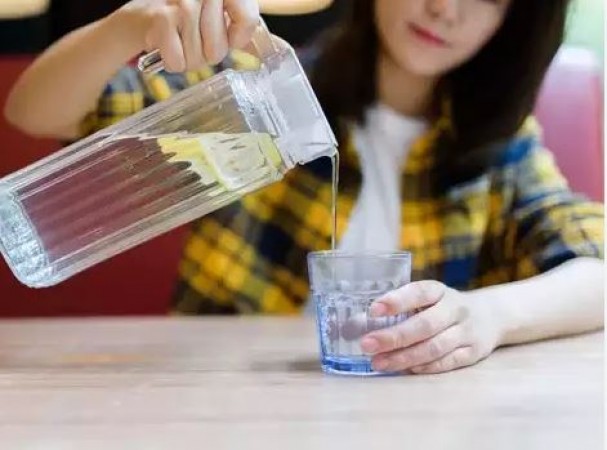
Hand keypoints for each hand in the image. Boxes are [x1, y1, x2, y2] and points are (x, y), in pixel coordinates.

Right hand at [117, 0, 259, 70]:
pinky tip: (168, 45)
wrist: (145, 18)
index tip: (227, 37)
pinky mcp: (161, 17)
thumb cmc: (190, 22)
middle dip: (207, 53)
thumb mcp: (223, 20)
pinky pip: (178, 60)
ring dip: (189, 59)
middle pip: (220, 47)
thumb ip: (248, 30)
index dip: (237, 39)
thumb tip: (283, 51)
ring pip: (199, 56)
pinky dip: (173, 62)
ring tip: (181, 41)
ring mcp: (183, 1)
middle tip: (195, 39)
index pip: (248, 20)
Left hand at [360, 281, 500, 373]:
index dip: (396, 301)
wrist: (491, 316)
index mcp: (439, 291)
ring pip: (434, 347)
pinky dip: (424, 367)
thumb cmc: (442, 307)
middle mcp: (455, 309)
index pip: (418, 292)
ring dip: (404, 357)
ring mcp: (466, 332)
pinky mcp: (473, 353)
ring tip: (378, 362)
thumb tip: (354, 324)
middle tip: (367, 344)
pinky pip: (446, 363)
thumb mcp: (426, 299)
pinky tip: (404, 369)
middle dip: (394, 336)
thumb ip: (397, 308)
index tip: (373, 310)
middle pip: (425, 325)